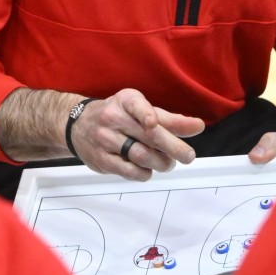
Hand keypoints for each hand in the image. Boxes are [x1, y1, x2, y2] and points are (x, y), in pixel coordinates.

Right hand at [69, 89, 204, 180]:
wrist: (78, 125)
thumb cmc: (118, 116)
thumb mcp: (141, 110)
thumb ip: (170, 120)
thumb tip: (197, 127)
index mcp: (126, 101)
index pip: (137, 106)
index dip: (145, 115)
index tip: (152, 123)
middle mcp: (113, 118)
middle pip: (147, 135)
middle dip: (172, 147)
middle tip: (188, 156)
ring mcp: (105, 140)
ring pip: (139, 155)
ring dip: (160, 163)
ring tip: (168, 164)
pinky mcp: (101, 160)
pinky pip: (128, 171)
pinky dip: (144, 173)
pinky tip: (149, 170)